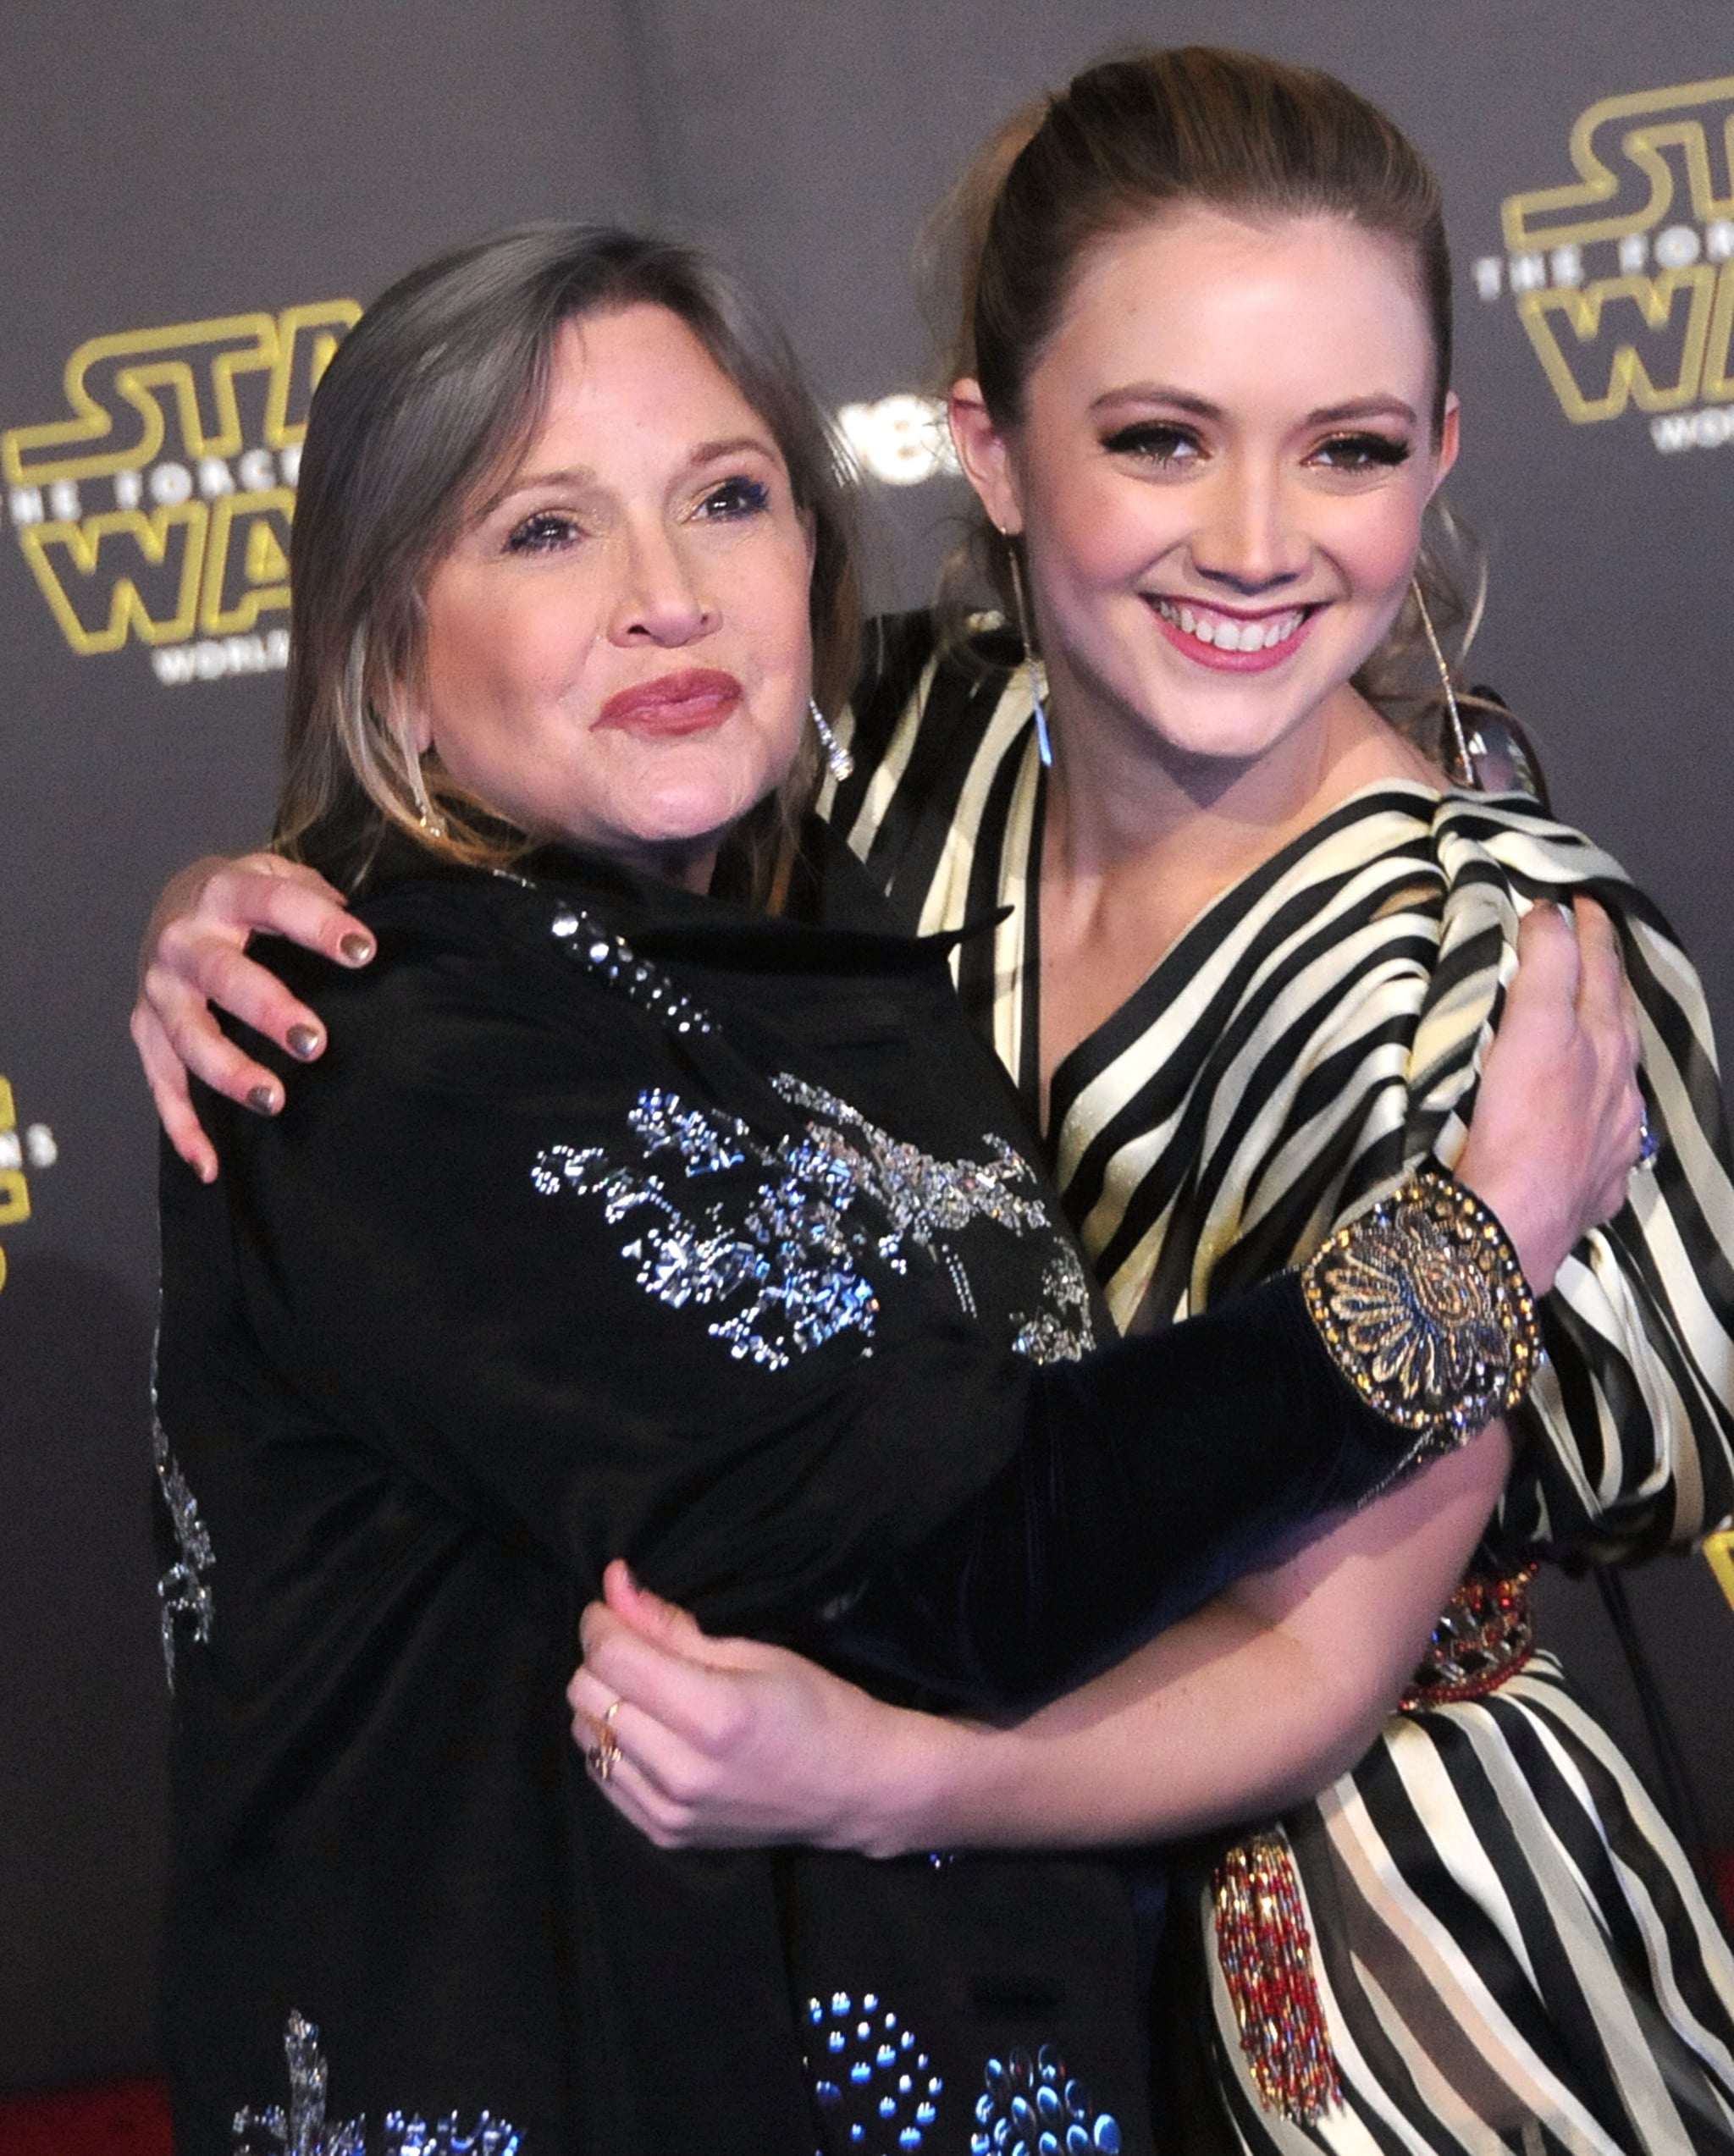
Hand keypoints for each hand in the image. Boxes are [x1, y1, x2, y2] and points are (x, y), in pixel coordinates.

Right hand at [131, 852, 372, 1180]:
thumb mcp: (271, 874)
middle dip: (266, 1009)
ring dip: (228, 1071)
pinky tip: (211, 1166)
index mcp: (221, 893)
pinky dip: (183, 1128)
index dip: (318, 925)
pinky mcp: (146, 1031)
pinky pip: (161, 1085)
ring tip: (273, 1099)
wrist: (174, 904)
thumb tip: (356, 926)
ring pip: (188, 1037)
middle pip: (222, 977)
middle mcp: (182, 942)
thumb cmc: (240, 898)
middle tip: (314, 1042)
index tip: (363, 950)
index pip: (273, 903)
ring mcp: (159, 990)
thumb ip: (312, 892)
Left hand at [568, 1562, 920, 1853]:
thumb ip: (672, 1626)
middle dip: (603, 1659)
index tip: (613, 1605)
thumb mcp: (752, 1652)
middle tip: (640, 1647)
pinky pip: (601, 1775)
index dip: (602, 1621)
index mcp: (712, 1716)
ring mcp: (669, 1812)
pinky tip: (654, 1731)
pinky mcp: (663, 1834)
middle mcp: (681, 1772)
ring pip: (584, 1736)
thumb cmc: (814, 1708)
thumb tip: (614, 1586)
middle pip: (587, 1695)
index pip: (612, 1658)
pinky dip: (614, 1744)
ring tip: (651, 1692)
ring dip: (605, 1703)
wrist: (853, 1788)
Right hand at [1455, 896, 1644, 1289]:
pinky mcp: (1598, 1181)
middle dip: (1604, 974)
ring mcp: (1613, 1136)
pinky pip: (1608, 1131)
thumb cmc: (1512, 1126)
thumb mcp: (1529, 1027)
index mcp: (1600, 1041)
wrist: (1511, 1224)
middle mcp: (1618, 1085)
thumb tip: (1553, 917)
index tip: (1576, 902)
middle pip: (1616, 1015)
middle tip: (1590, 942)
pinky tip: (1588, 1114)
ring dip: (1606, 1039)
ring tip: (1592, 1022)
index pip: (1595, 967)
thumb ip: (1545, 966)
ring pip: (1619, 1075)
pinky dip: (1599, 1106)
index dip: (1586, 929)